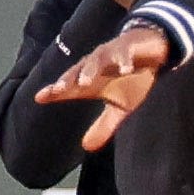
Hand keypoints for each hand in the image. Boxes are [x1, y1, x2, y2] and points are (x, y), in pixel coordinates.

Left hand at [32, 23, 171, 152]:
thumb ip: (103, 125)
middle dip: (67, 80)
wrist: (154, 52)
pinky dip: (123, 61)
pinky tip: (125, 70)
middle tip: (58, 90)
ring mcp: (111, 53)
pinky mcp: (128, 47)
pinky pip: (124, 54)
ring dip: (90, 70)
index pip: (69, 86)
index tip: (39, 97)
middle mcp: (96, 64)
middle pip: (78, 71)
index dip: (54, 91)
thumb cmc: (133, 79)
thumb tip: (86, 147)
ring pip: (96, 60)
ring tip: (84, 83)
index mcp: (91, 79)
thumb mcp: (121, 107)